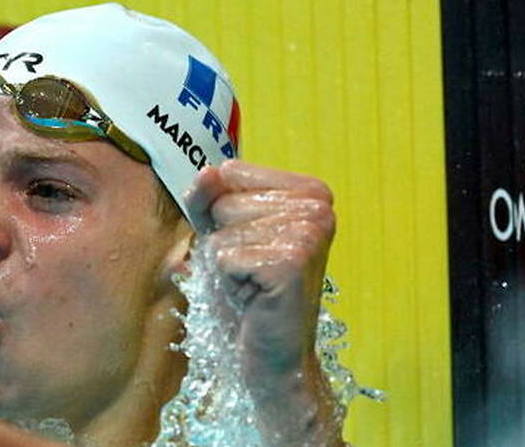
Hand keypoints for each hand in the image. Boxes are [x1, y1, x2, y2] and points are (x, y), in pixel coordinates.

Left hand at [188, 160, 341, 445]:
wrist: (270, 353)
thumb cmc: (246, 289)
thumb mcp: (219, 231)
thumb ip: (206, 195)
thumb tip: (209, 171)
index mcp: (310, 190)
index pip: (230, 171)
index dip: (222, 213)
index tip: (249, 244)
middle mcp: (318, 206)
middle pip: (224, 199)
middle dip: (224, 238)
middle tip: (252, 270)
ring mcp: (309, 232)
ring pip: (222, 227)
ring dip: (226, 262)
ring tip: (254, 282)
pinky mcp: (290, 261)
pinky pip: (224, 255)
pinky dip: (228, 280)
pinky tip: (255, 296)